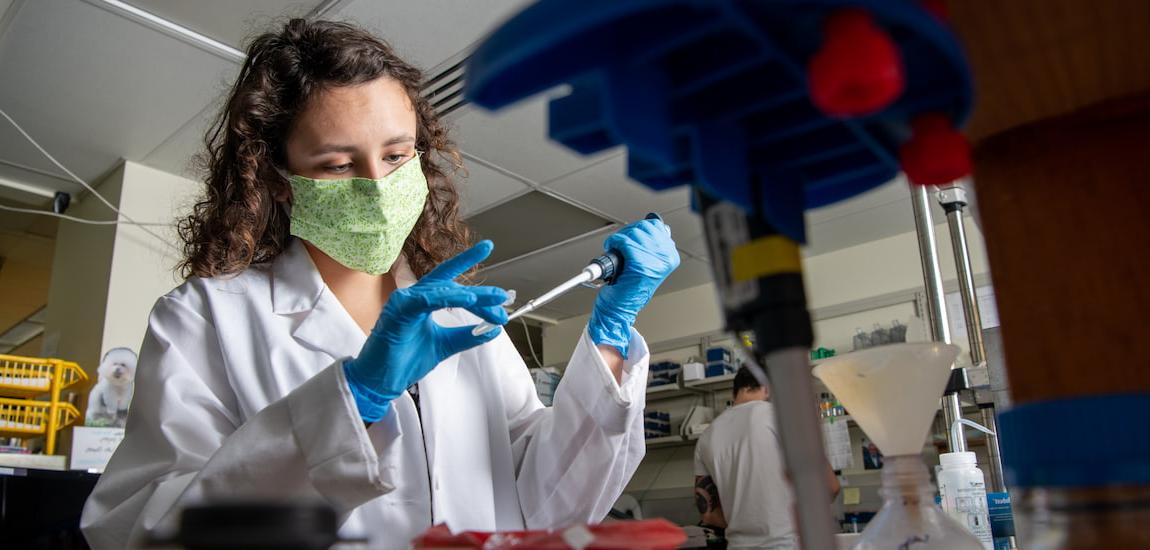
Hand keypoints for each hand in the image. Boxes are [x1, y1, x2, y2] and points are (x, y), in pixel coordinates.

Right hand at [344, 241, 508, 420]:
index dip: (472, 272)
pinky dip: (446, 297)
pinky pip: (425, 300)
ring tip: (492, 299)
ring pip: (441, 290)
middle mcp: (413, 297)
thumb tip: (492, 329)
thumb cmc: (404, 361)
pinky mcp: (396, 311)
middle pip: (450, 283)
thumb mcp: (445, 345)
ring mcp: (403, 302)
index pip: (449, 281)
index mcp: (423, 302)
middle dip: (479, 290)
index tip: (495, 274)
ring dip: (470, 294)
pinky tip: (467, 299)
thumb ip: (466, 335)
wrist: (382, 381)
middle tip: (503, 296)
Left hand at [588, 218, 678, 356]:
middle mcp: (667, 258)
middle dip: (627, 232)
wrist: (620, 307)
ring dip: (619, 238)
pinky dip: (614, 243)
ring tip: (616, 249)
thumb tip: (648, 223)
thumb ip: (651, 245)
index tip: (630, 236)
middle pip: (644, 227)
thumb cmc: (630, 286)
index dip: (638, 227)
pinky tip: (612, 249)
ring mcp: (655, 262)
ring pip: (633, 233)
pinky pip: (624, 242)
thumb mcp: (647, 262)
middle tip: (620, 244)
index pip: (656, 225)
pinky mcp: (641, 266)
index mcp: (671, 256)